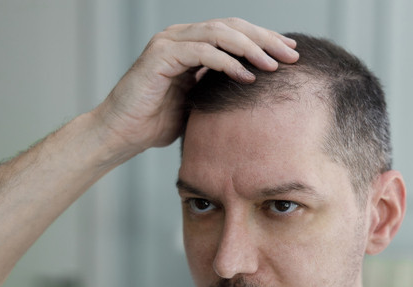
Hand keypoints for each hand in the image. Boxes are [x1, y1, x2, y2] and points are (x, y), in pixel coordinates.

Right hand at [93, 18, 298, 161]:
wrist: (121, 134)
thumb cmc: (155, 124)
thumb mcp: (197, 104)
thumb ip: (218, 90)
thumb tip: (254, 94)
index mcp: (191, 45)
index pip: (234, 33)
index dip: (264, 40)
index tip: (290, 53)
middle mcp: (180, 37)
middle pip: (232, 27)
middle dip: (265, 39)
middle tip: (292, 55)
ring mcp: (169, 43)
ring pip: (219, 34)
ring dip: (251, 48)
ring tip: (274, 65)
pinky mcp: (160, 56)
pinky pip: (201, 52)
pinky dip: (227, 62)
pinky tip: (247, 76)